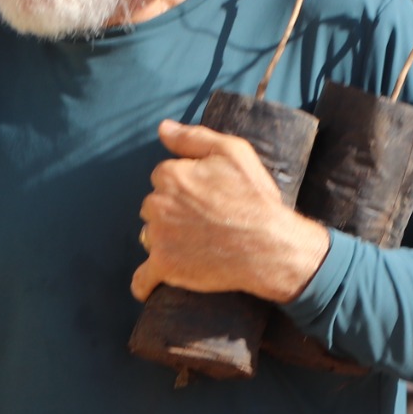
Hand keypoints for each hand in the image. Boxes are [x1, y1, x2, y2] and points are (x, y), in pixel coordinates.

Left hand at [130, 119, 329, 304]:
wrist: (270, 245)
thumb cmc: (254, 198)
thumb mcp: (233, 152)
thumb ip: (193, 137)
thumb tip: (163, 128)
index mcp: (171, 175)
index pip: (163, 178)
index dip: (184, 186)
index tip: (204, 197)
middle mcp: (158, 204)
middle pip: (153, 207)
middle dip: (171, 212)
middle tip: (202, 222)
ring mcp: (159, 238)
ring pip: (150, 237)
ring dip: (164, 241)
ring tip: (195, 246)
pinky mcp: (165, 268)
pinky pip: (142, 279)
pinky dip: (146, 283)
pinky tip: (149, 285)